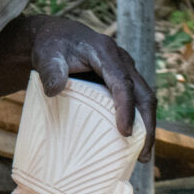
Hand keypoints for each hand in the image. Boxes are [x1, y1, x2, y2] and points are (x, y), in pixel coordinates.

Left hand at [30, 16, 156, 160]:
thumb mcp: (46, 56)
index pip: (123, 83)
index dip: (126, 108)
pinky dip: (138, 121)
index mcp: (106, 53)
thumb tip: (54, 90)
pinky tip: (132, 144)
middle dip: (147, 125)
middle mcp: (122, 60)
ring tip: (142, 156)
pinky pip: (136, 101)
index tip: (124, 132)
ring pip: (144, 99)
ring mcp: (125, 70)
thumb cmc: (51, 47)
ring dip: (147, 127)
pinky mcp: (123, 80)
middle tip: (142, 155)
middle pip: (143, 94)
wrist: (57, 37)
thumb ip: (51, 71)